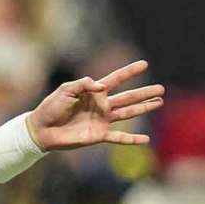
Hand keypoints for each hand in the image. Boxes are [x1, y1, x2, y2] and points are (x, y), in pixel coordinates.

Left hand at [27, 60, 163, 150]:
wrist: (42, 129)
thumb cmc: (51, 107)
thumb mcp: (65, 90)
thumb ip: (83, 84)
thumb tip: (102, 86)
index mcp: (94, 92)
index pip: (116, 79)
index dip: (130, 72)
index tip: (144, 63)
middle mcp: (102, 105)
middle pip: (128, 97)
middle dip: (145, 93)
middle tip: (162, 88)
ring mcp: (102, 120)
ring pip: (128, 113)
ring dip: (144, 108)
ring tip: (159, 103)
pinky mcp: (98, 135)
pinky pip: (119, 137)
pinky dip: (132, 139)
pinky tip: (146, 140)